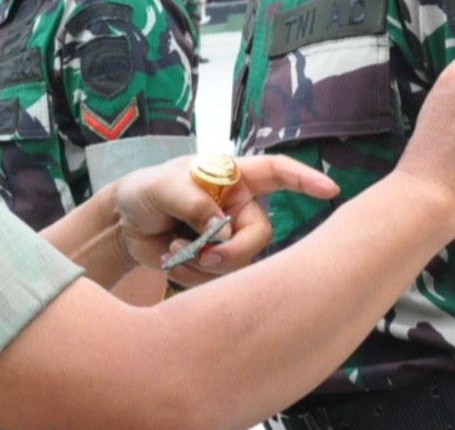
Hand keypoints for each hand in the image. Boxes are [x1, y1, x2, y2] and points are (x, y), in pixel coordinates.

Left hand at [112, 155, 337, 287]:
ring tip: (174, 250)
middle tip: (203, 253)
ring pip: (240, 262)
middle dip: (233, 250)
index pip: (276, 173)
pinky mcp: (214, 263)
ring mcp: (228, 236)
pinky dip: (192, 276)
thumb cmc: (146, 191)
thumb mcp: (164, 186)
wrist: (124, 225)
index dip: (305, 180)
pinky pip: (219, 280)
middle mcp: (237, 208)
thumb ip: (193, 201)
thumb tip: (220, 228)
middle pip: (260, 235)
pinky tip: (172, 261)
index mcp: (232, 178)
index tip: (330, 188)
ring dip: (204, 263)